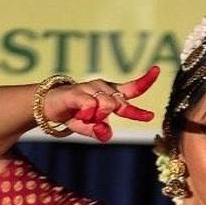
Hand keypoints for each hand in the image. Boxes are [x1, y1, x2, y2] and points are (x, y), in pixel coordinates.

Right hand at [41, 65, 159, 141]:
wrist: (49, 108)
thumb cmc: (74, 115)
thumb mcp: (90, 128)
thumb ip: (100, 132)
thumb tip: (107, 134)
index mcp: (110, 94)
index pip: (131, 88)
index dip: (144, 81)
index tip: (157, 70)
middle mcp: (102, 88)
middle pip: (121, 103)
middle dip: (123, 115)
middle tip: (102, 121)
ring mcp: (89, 88)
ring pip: (107, 105)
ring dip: (98, 117)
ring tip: (85, 118)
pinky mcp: (76, 92)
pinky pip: (90, 106)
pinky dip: (86, 116)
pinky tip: (78, 115)